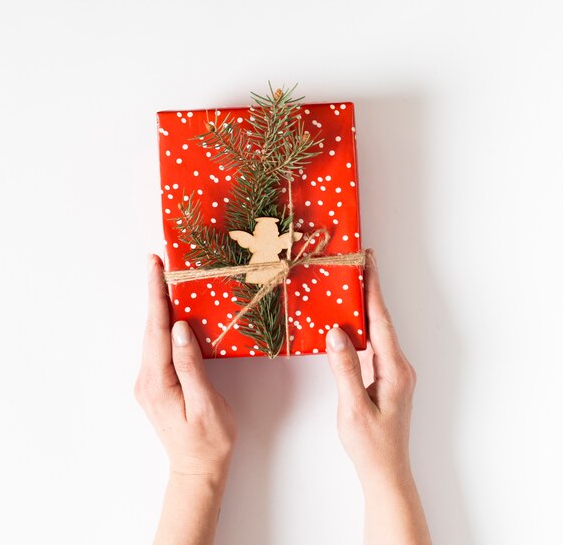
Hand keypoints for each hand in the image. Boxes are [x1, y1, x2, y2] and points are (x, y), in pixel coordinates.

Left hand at [134, 254, 236, 479]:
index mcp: (158, 381)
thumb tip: (180, 329)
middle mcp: (147, 379)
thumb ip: (191, 366)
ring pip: (153, 336)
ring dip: (158, 307)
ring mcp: (149, 382)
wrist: (197, 471)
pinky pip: (158, 347)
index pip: (156, 328)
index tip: (154, 266)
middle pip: (151, 327)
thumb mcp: (206, 404)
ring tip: (164, 279)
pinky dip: (163, 324)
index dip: (156, 294)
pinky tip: (170, 314)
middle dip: (154, 292)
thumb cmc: (209, 441)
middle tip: (158, 262)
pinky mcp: (155, 385)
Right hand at [326, 249, 416, 490]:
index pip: (381, 320)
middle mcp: (399, 366)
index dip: (374, 289)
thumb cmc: (371, 445)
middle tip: (360, 263)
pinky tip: (352, 323)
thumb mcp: (353, 408)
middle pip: (382, 320)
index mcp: (394, 369)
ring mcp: (395, 373)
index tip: (369, 262)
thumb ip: (345, 369)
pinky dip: (364, 328)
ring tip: (353, 285)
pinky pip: (375, 345)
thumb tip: (336, 333)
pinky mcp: (388, 379)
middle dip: (371, 290)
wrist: (386, 473)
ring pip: (379, 332)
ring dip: (367, 308)